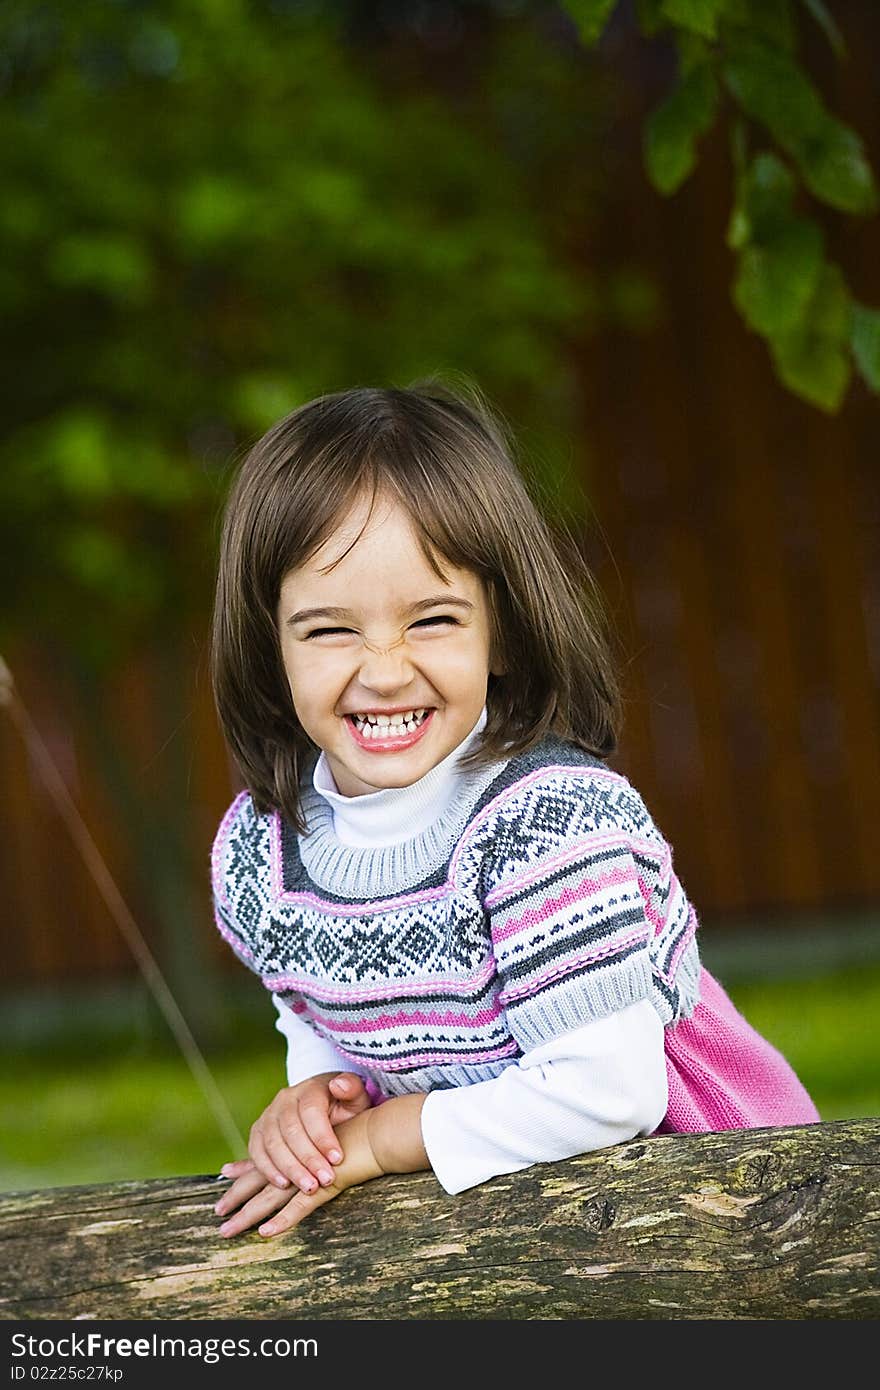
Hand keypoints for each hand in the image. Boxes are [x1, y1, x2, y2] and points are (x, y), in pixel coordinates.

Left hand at [214, 1109, 382, 1237]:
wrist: (387, 1130)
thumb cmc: (367, 1123)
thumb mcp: (341, 1118)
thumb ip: (325, 1121)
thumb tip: (326, 1095)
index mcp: (298, 1138)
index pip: (266, 1154)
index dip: (246, 1166)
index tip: (226, 1173)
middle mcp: (298, 1154)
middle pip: (262, 1177)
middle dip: (238, 1197)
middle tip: (219, 1215)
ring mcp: (309, 1170)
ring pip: (273, 1195)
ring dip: (249, 1214)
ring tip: (227, 1231)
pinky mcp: (325, 1182)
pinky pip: (300, 1205)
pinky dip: (283, 1219)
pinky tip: (266, 1232)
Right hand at [219, 1072, 370, 1195]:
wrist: (324, 1108)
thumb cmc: (342, 1106)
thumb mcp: (355, 1096)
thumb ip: (351, 1089)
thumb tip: (338, 1085)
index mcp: (309, 1089)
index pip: (311, 1111)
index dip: (323, 1137)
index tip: (338, 1159)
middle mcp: (285, 1099)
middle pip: (291, 1130)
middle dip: (308, 1159)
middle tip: (325, 1180)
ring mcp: (269, 1115)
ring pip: (273, 1143)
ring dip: (290, 1168)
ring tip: (309, 1187)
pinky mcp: (259, 1132)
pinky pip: (257, 1152)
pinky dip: (268, 1169)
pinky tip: (284, 1184)